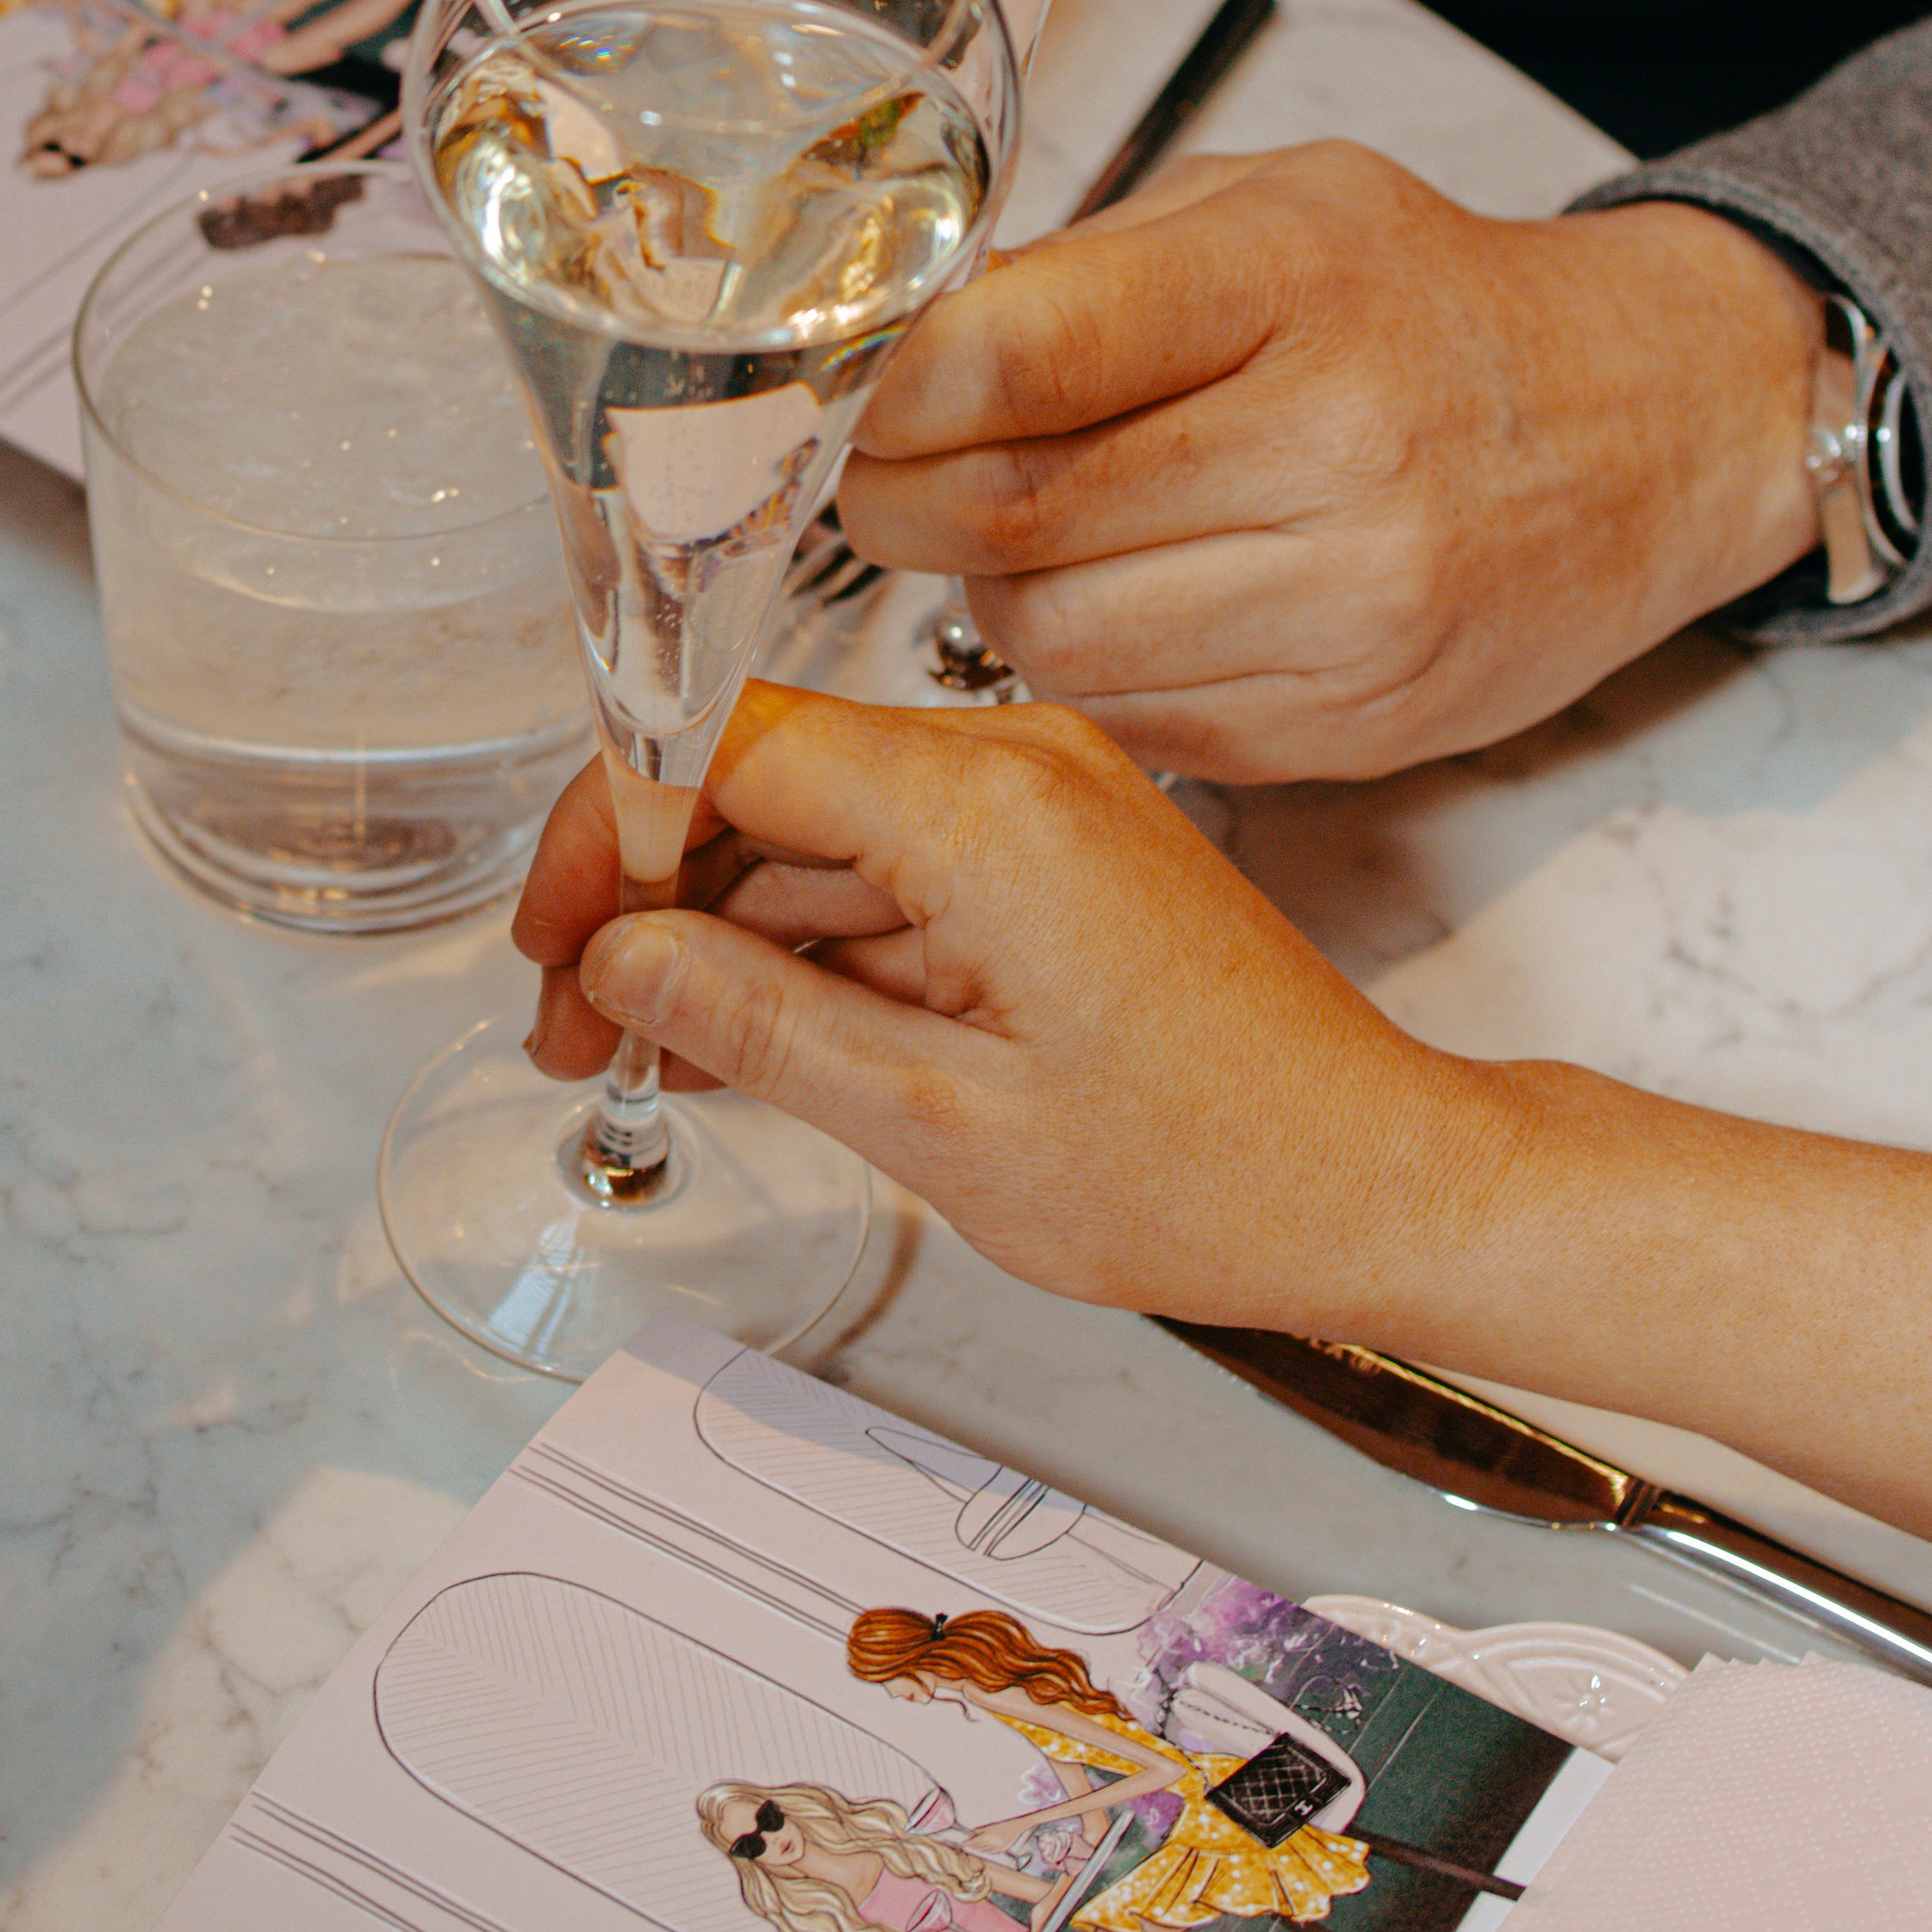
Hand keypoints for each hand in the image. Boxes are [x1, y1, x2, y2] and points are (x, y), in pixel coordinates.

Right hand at [507, 689, 1511, 1332]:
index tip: (552, 948)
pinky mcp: (1055, 848)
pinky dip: (810, 945)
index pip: (723, 748)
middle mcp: (1013, 766)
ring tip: (645, 1058)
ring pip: (815, 831)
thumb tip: (623, 963)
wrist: (1379, 1183)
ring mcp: (1039, 800)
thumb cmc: (1213, 1172)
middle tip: (576, 1033)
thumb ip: (763, 1023)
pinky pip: (891, 865)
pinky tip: (748, 1038)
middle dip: (644, 902)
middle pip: (759, 781)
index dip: (606, 838)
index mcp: (984, 809)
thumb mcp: (942, 1129)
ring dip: (717, 934)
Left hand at [823, 145, 1828, 779]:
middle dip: (903, 503)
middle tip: (893, 478)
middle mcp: (1338, 448)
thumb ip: (1087, 269)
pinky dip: (1091, 669)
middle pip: (1010, 516)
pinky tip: (1133, 601)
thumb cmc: (1429, 304)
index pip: (1019, 357)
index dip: (892, 393)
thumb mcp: (1271, 206)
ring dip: (996, 595)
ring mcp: (1358, 605)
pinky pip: (1135, 720)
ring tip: (1039, 535)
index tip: (856, 400)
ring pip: (1053, 639)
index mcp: (1294, 280)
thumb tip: (902, 351)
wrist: (1654, 424)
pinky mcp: (1360, 723)